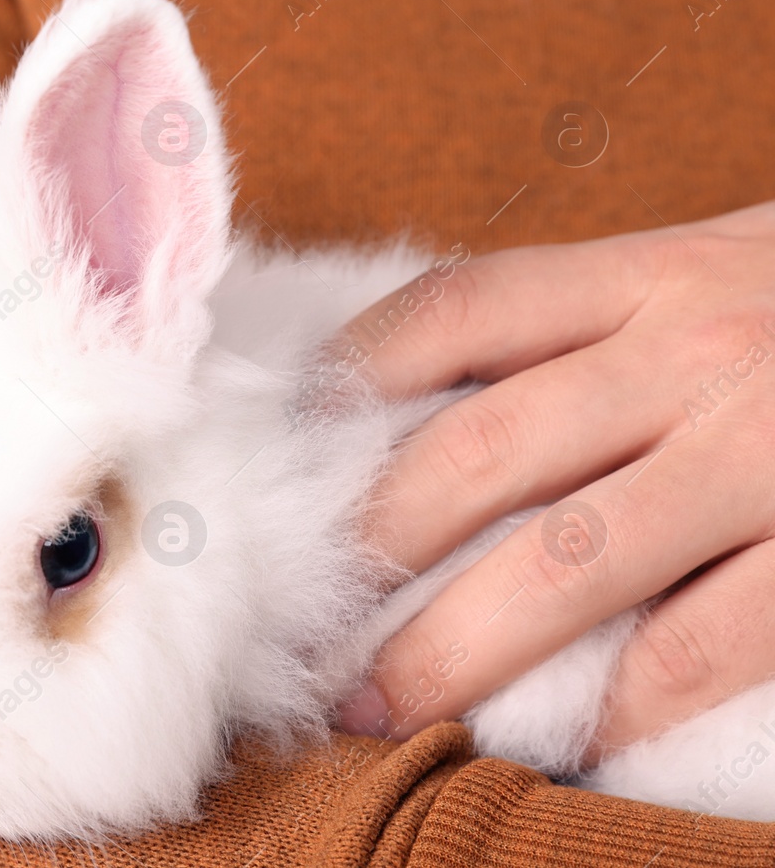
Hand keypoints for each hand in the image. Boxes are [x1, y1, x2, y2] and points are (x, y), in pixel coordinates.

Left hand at [335, 201, 774, 763]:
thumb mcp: (714, 265)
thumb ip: (590, 317)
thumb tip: (427, 395)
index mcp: (652, 270)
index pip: (457, 309)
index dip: (351, 375)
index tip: (283, 445)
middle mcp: (698, 350)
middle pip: (482, 450)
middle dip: (372, 545)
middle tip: (297, 617)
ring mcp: (769, 452)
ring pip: (571, 564)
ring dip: (456, 648)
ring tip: (379, 706)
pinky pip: (710, 643)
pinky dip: (628, 702)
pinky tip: (567, 744)